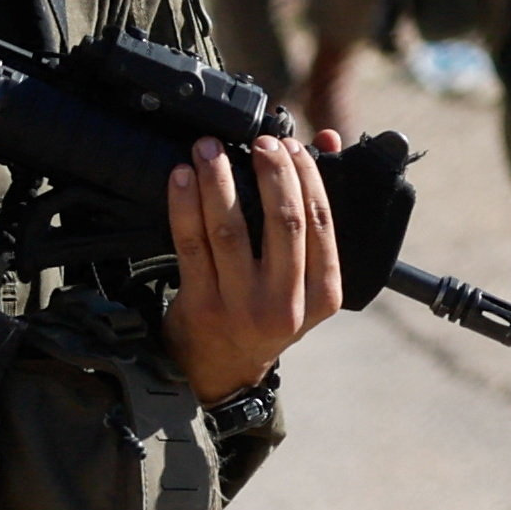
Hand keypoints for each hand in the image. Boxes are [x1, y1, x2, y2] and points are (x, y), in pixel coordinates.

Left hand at [164, 129, 344, 403]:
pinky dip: (185, 205)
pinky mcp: (202, 306)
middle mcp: (286, 303)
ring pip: (230, 229)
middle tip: (258, 140)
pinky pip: (192, 244)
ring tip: (208, 148)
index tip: (290, 146)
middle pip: (282, 222)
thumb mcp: (304, 278)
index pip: (321, 222)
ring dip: (217, 180)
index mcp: (323, 294)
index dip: (306, 177)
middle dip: (270, 171)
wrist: (224, 369)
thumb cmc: (267, 310)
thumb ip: (316, 214)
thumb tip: (328, 140)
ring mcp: (242, 306)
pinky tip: (181, 178)